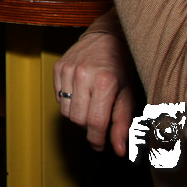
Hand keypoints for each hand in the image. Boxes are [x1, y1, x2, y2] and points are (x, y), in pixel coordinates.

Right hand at [52, 28, 136, 155]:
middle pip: (78, 119)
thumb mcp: (128, 94)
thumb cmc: (122, 67)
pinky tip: (81, 94)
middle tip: (98, 122)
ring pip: (65, 111)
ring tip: (90, 106)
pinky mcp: (58, 67)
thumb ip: (123, 124)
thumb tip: (119, 150)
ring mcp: (69, 70)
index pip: (95, 122)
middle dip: (88, 128)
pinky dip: (68, 102)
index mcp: (106, 83)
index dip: (97, 140)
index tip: (100, 146)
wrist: (107, 36)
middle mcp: (84, 75)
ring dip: (77, 115)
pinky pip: (58, 98)